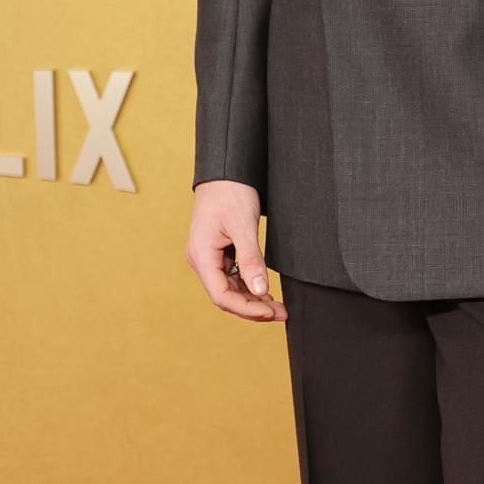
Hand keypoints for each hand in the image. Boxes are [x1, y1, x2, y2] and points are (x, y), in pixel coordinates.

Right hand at [185, 179, 287, 320]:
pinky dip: (249, 287)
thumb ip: (250, 259)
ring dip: (253, 300)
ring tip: (278, 306)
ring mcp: (209, 257)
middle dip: (253, 308)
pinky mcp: (219, 252)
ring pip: (230, 289)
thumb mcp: (243, 226)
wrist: (225, 171)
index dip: (247, 308)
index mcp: (202, 256)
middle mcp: (202, 260)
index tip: (271, 312)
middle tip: (281, 313)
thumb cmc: (230, 192)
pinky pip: (233, 277)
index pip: (221, 296)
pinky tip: (265, 292)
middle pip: (226, 297)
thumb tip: (261, 290)